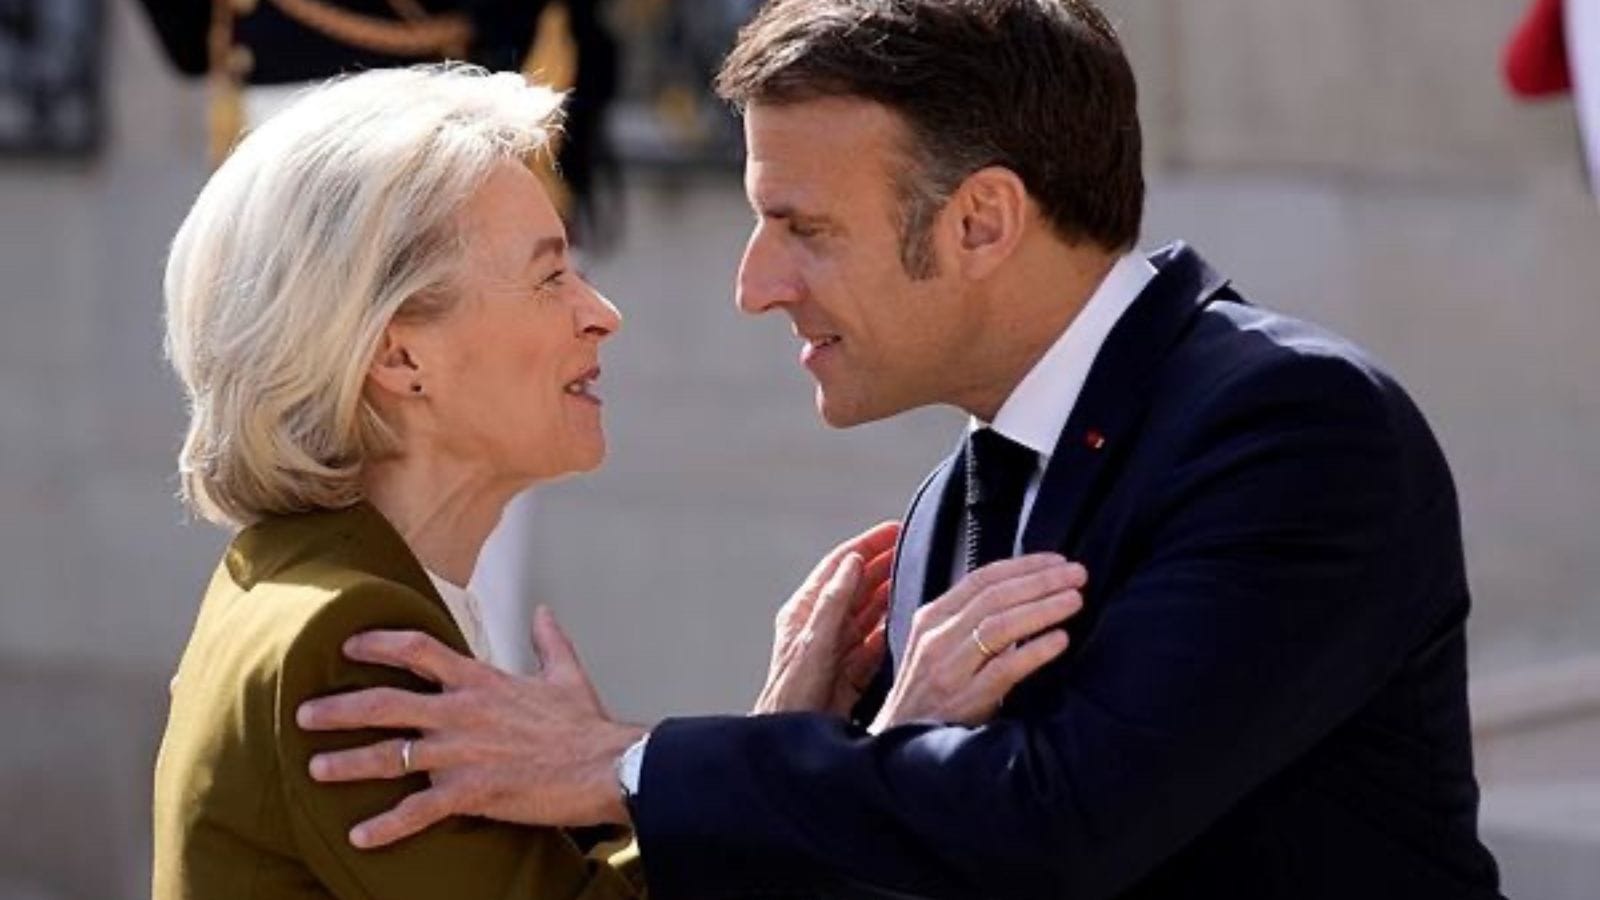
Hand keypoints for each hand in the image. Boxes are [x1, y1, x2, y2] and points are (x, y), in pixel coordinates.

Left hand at [296, 606, 644, 847]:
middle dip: (338, 709)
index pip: (417, 649)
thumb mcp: (566, 673)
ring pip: (390, 756)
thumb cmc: (587, 724)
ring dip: (347, 763)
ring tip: (314, 768)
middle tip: (302, 712)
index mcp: (481, 681)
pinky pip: (417, 812)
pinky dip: (385, 826)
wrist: (608, 766)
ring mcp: (463, 754)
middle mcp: (462, 713)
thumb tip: (543, 612)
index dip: (378, 643)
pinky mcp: (472, 793)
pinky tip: (358, 837)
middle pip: (384, 703)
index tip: (348, 644)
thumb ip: (548, 640)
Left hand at [754, 521, 898, 715]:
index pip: (839, 565)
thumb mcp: (813, 644)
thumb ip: (833, 603)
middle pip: (857, 585)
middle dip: (883, 564)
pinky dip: (891, 630)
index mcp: (805, 611)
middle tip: (913, 548)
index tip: (894, 530)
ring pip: (867, 612)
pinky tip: (908, 623)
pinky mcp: (848, 671)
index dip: (867, 545)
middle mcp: (820, 626)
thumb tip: (852, 563)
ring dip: (890, 593)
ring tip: (916, 575)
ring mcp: (836, 648)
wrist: (789, 741)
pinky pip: (874, 643)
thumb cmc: (790, 698)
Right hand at [870, 554, 1085, 732]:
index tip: (1058, 561)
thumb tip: (1022, 595)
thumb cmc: (927, 695)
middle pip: (995, 597)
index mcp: (931, 619)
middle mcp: (937, 638)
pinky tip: (1060, 641)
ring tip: (1075, 600)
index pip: (981, 579)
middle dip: (1041, 581)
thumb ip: (966, 622)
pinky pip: (1004, 669)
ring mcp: (949, 669)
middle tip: (1078, 574)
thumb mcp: (935, 648)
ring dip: (1043, 609)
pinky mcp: (965, 701)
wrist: (897, 744)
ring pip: (999, 626)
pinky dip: (1034, 651)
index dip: (1024, 566)